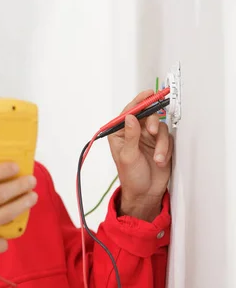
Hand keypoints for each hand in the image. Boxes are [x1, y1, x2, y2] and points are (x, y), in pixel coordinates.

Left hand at [108, 90, 173, 221]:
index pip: (129, 113)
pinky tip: (160, 160)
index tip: (148, 94)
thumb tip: (130, 117)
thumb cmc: (131, 177)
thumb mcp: (128, 156)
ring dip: (161, 143)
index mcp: (120, 134)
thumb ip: (131, 136)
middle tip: (154, 131)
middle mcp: (134, 133)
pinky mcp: (161, 144)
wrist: (145, 192)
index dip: (138, 102)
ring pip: (161, 127)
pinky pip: (168, 139)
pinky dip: (166, 149)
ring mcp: (148, 138)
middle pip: (148, 116)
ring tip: (157, 157)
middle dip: (153, 123)